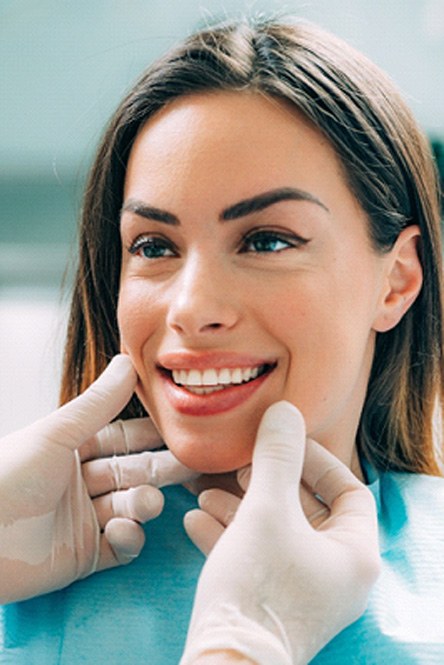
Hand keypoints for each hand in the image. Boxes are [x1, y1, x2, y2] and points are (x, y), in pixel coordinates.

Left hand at [0, 355, 195, 602]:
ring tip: (147, 503)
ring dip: (144, 504)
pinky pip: (120, 546)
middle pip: (132, 473)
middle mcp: (79, 483)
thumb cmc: (7, 478)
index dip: (150, 435)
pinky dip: (127, 538)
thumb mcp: (56, 433)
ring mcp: (84, 520)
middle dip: (160, 469)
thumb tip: (128, 362)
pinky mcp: (84, 556)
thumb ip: (98, 403)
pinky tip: (120, 530)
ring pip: (130, 508)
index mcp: (70, 450)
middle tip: (192, 465)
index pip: (121, 439)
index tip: (180, 430)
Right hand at [181, 402, 379, 664]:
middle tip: (240, 466)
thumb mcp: (266, 510)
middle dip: (267, 483)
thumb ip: (277, 457)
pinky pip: (257, 557)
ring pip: (275, 533)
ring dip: (241, 507)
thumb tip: (284, 412)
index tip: (282, 444)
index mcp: (354, 553)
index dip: (317, 460)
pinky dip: (230, 536)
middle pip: (306, 510)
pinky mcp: (272, 603)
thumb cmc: (257, 586)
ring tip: (206, 491)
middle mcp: (335, 574)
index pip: (349, 491)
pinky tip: (195, 520)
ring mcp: (303, 591)